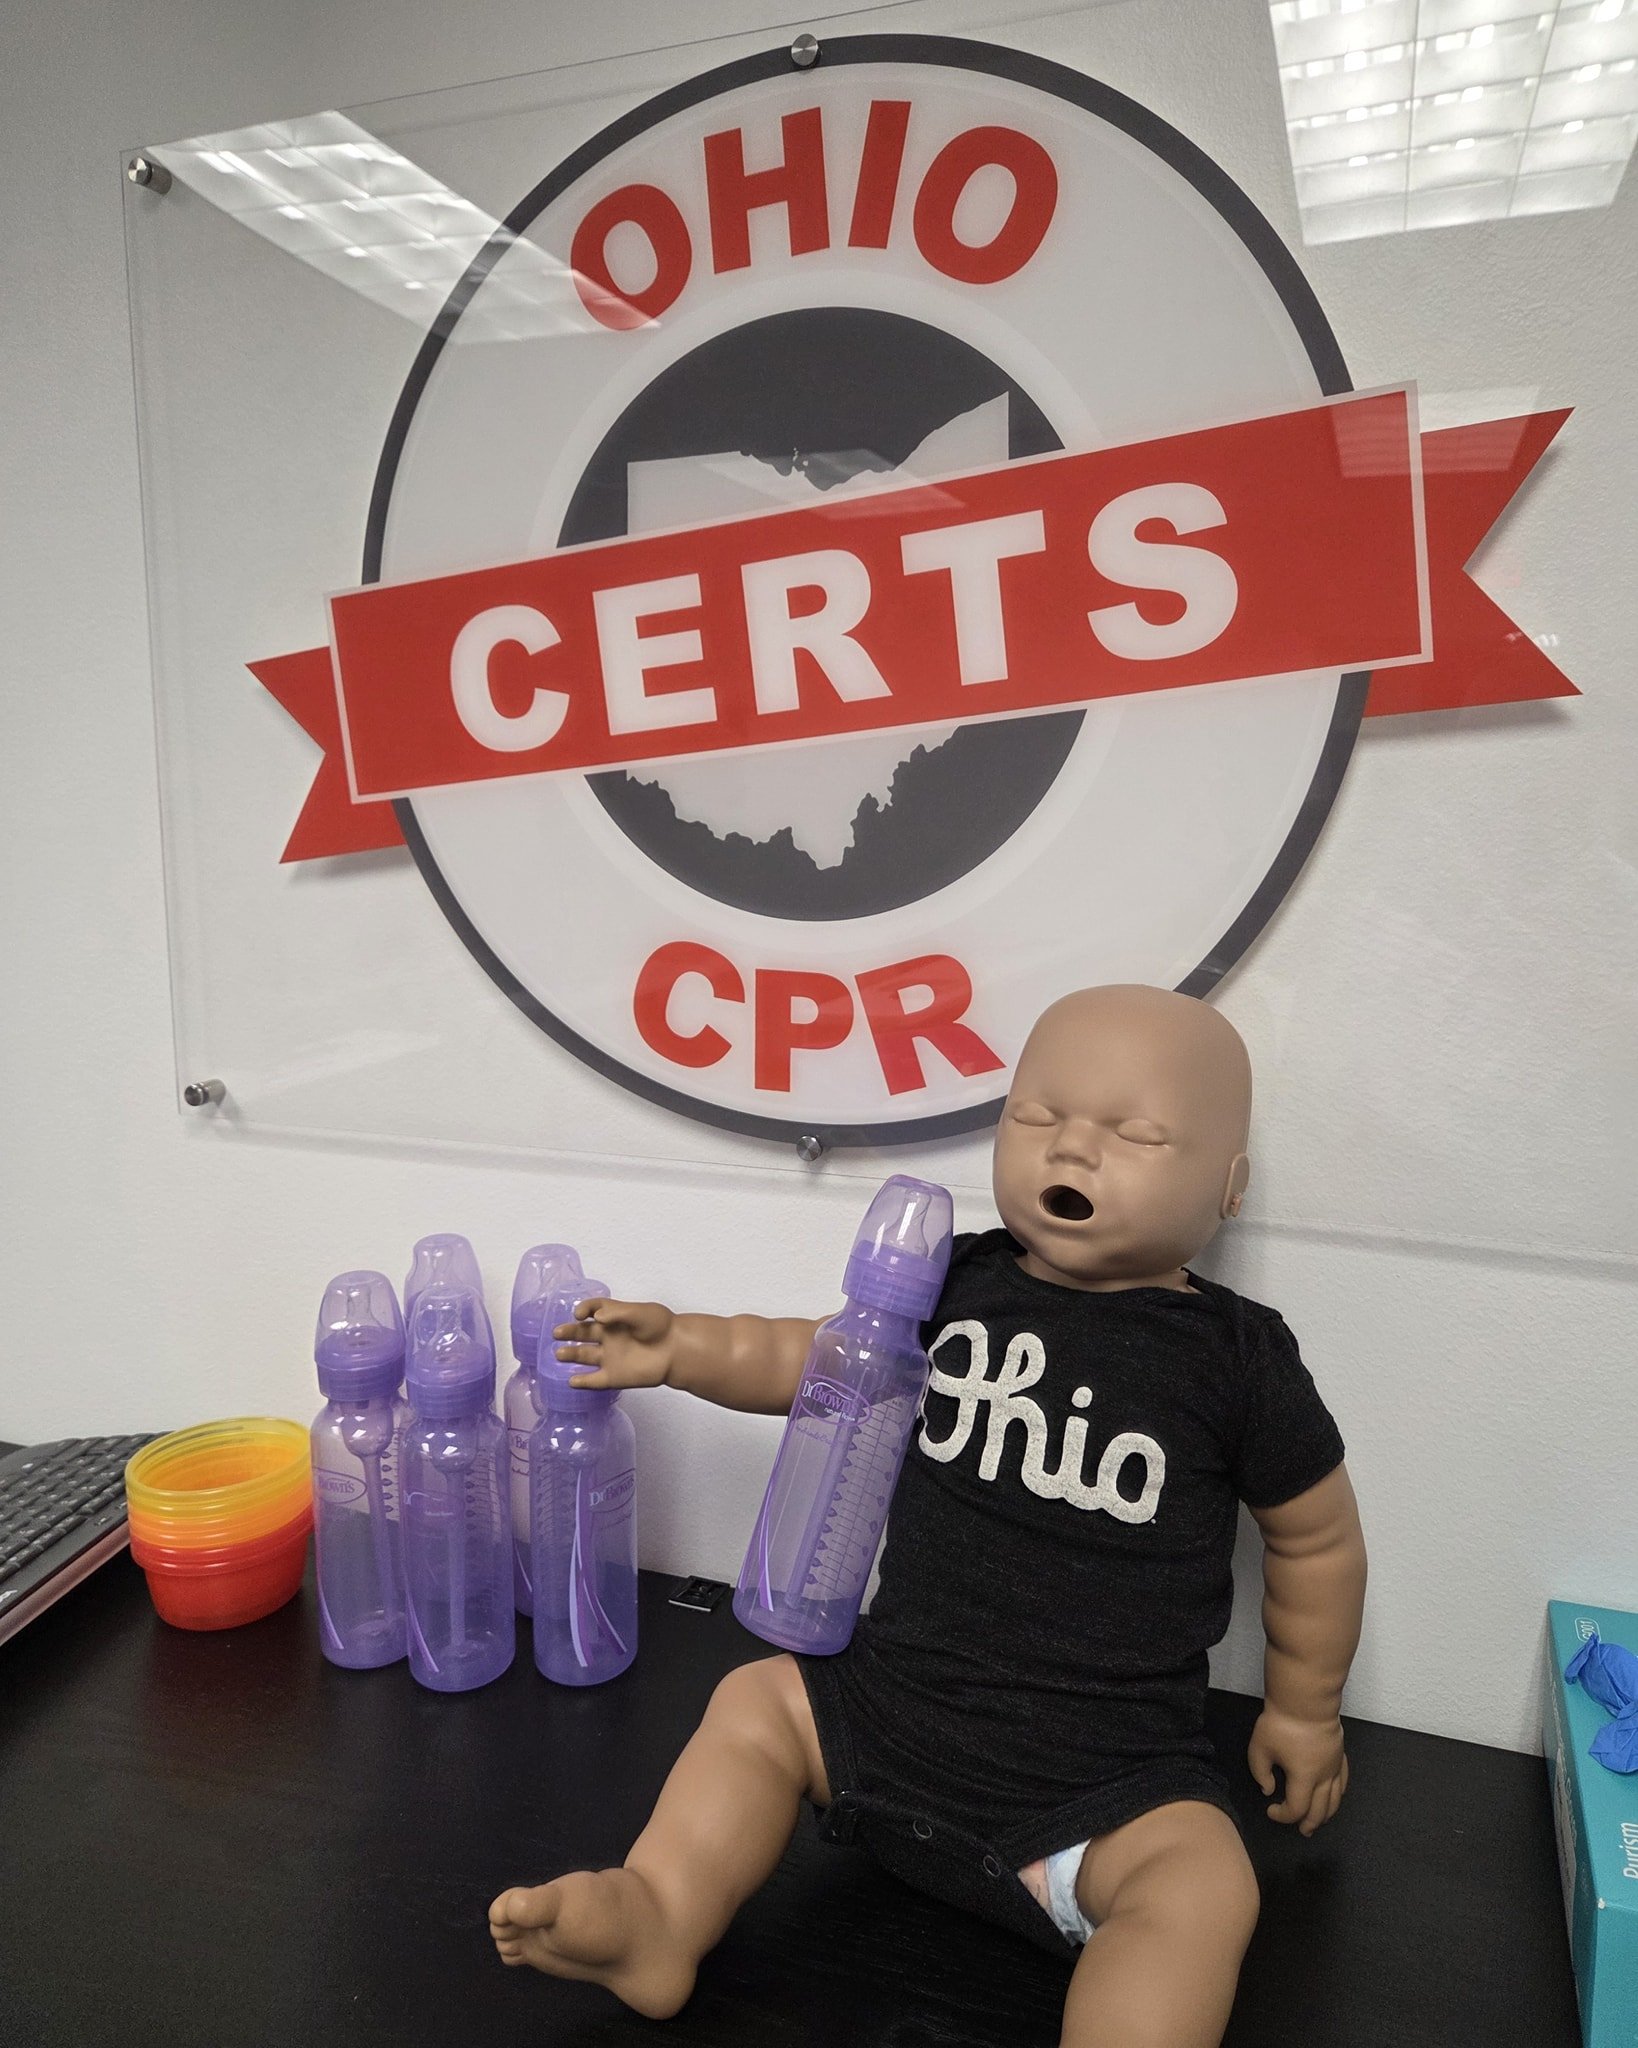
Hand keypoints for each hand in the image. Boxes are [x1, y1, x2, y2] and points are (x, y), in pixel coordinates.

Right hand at [550, 1298, 676, 1391]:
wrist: (677, 1351)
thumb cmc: (661, 1326)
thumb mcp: (640, 1312)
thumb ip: (615, 1313)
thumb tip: (594, 1318)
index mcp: (615, 1319)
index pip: (593, 1311)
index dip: (584, 1309)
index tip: (579, 1314)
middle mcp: (610, 1337)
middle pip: (584, 1333)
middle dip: (569, 1332)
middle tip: (556, 1333)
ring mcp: (611, 1357)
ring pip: (585, 1356)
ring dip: (571, 1354)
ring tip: (558, 1354)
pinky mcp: (615, 1376)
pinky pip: (594, 1381)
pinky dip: (582, 1381)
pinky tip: (571, 1380)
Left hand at [1247, 1707, 1348, 1835]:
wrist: (1305, 1699)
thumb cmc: (1281, 1723)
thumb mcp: (1259, 1748)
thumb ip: (1260, 1773)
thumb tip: (1268, 1789)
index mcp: (1304, 1778)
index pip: (1296, 1809)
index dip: (1282, 1815)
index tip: (1271, 1809)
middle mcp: (1324, 1777)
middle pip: (1320, 1811)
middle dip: (1308, 1823)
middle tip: (1300, 1829)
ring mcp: (1335, 1766)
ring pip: (1335, 1800)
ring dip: (1326, 1814)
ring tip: (1317, 1822)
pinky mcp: (1340, 1755)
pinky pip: (1343, 1782)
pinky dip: (1339, 1795)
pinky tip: (1335, 1797)